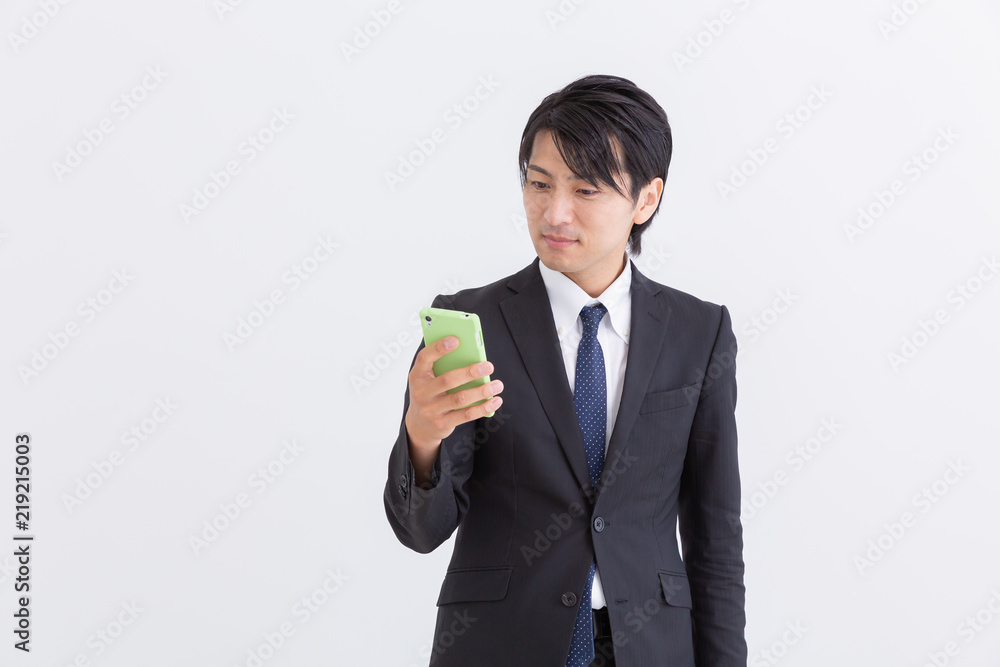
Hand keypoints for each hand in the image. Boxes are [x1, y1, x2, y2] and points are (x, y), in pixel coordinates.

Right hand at [404, 336, 502, 485]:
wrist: (419, 426)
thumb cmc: (429, 393)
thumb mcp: (428, 379)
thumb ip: (443, 367)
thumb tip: (472, 356)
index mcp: (417, 375)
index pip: (425, 358)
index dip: (439, 348)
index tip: (456, 339)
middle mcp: (422, 393)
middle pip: (448, 380)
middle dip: (470, 372)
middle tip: (489, 366)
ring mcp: (431, 410)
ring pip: (460, 399)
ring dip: (482, 391)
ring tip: (498, 385)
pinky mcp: (442, 423)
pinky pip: (466, 415)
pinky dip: (483, 407)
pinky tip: (495, 401)